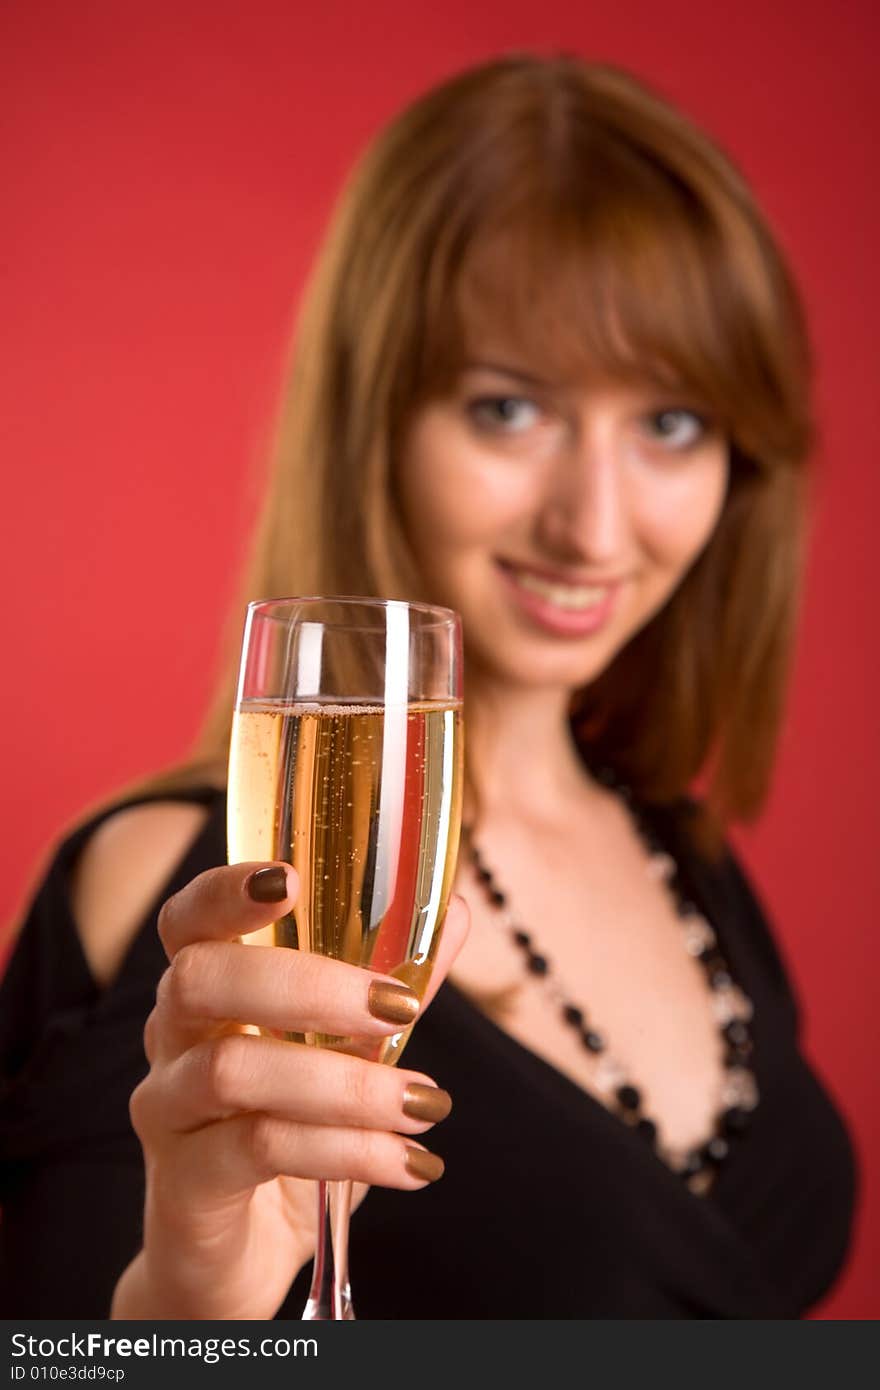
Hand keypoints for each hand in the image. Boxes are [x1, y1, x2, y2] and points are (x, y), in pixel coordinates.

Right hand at [110, 861, 467, 1319]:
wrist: (237, 1259)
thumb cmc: (289, 1133)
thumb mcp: (347, 1055)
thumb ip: (389, 983)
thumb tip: (451, 911)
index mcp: (206, 993)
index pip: (188, 921)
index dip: (225, 890)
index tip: (290, 878)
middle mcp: (171, 1040)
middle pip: (200, 978)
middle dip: (305, 983)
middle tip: (396, 1008)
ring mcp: (167, 1113)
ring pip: (234, 1071)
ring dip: (345, 1084)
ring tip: (428, 1103)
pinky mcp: (183, 1185)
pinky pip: (259, 1149)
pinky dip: (348, 1151)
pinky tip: (411, 1162)